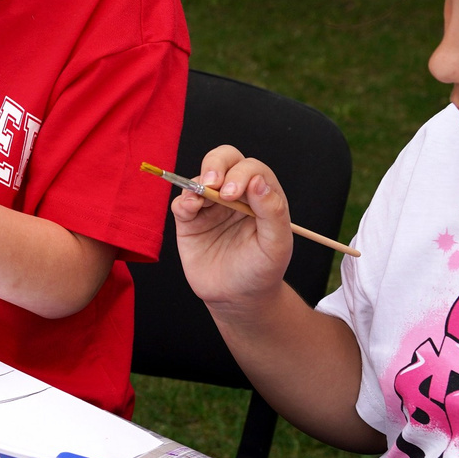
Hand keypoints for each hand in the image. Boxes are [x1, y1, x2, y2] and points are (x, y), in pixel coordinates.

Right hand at [168, 146, 296, 311]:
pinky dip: (183, 200)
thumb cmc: (262, 270)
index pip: (251, 168)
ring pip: (200, 177)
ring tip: (200, 200)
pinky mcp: (190, 220)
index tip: (233, 194)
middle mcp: (235, 195)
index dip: (242, 174)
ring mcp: (211, 206)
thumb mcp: (277, 245)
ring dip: (198, 182)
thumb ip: (272, 212)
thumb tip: (257, 181)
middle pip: (224, 159)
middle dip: (216, 164)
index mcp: (261, 196)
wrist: (238, 298)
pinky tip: (190, 209)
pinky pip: (181, 201)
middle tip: (213, 183)